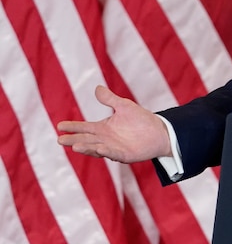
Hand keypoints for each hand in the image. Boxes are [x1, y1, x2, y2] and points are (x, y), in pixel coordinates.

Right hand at [57, 85, 171, 162]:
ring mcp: (114, 148)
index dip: (72, 127)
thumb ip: (110, 99)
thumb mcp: (124, 106)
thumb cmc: (141, 120)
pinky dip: (106, 152)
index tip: (59, 126)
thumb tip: (97, 88)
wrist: (159, 132)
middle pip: (86, 140)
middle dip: (73, 140)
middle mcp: (105, 139)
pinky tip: (99, 149)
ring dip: (86, 148)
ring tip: (74, 146)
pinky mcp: (125, 155)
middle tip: (60, 140)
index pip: (84, 127)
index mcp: (103, 128)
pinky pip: (114, 154)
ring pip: (96, 148)